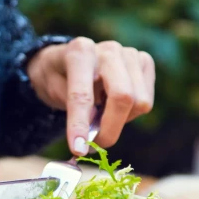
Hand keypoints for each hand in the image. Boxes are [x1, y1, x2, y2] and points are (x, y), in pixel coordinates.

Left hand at [26, 37, 155, 154]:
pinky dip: (130, 113)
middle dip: (109, 129)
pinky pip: (146, 101)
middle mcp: (109, 50)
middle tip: (94, 146)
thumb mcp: (52, 90)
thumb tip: (90, 134)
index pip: (82, 95)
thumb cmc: (58, 77)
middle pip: (122, 97)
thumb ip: (71, 108)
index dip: (79, 125)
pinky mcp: (145, 62)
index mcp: (80, 52)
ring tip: (101, 114)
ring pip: (139, 102)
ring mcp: (130, 54)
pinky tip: (113, 104)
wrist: (69, 59)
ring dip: (119, 121)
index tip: (78, 149)